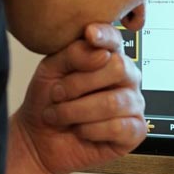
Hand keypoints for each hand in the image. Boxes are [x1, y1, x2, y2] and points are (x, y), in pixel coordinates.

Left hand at [12, 24, 146, 173]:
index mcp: (107, 56)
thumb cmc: (47, 102)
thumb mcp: (51, 69)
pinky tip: (80, 130)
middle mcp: (125, 77)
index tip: (89, 35)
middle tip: (57, 94)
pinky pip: (118, 127)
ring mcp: (133, 103)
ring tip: (59, 115)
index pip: (114, 39)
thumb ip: (74, 54)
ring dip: (77, 111)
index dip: (105, 35)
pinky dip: (90, 130)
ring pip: (113, 102)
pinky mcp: (135, 130)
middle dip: (79, 84)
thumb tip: (100, 53)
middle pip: (118, 67)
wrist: (38, 139)